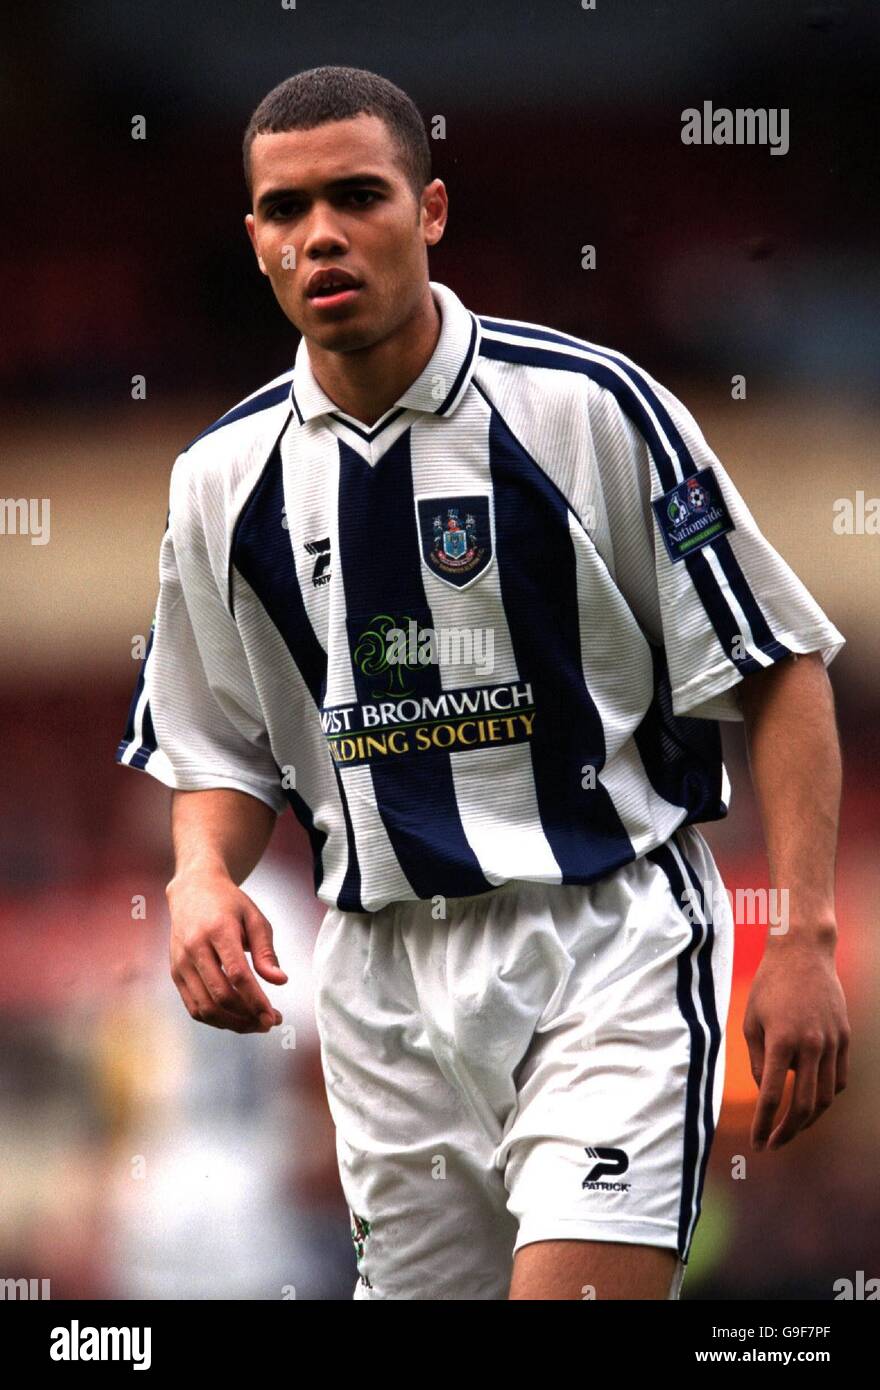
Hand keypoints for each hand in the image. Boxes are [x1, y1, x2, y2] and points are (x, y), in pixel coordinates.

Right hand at [166, 868, 287, 1032]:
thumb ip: (266, 951)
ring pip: (205, 1007)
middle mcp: (195, 948)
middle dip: (247, 1016)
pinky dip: (215, 1019)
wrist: (192, 890)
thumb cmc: (228, 904)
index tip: (272, 1016)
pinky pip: (193, 1006)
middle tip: (269, 1022)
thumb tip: (279, 981)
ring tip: (255, 1024)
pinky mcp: (176, 973)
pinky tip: (235, 1018)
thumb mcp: (254, 918)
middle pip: (220, 995)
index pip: (237, 974)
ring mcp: (181, 963)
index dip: (256, 1000)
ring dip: (232, 1023)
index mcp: (218, 930)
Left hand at [743, 937, 849, 1150]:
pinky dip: (826, 1095)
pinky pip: (838, 1078)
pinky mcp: (844, 1037)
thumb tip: (766, 1093)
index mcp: (781, 1041)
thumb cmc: (769, 985)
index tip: (757, 1144)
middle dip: (787, 1131)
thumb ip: (757, 1062)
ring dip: (809, 1119)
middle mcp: (810, 1045)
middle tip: (773, 1144)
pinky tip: (813, 1102)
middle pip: (804, 1105)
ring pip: (826, 1096)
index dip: (764, 1125)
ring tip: (792, 1128)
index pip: (772, 1096)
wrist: (803, 952)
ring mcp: (832, 1042)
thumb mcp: (750, 1021)